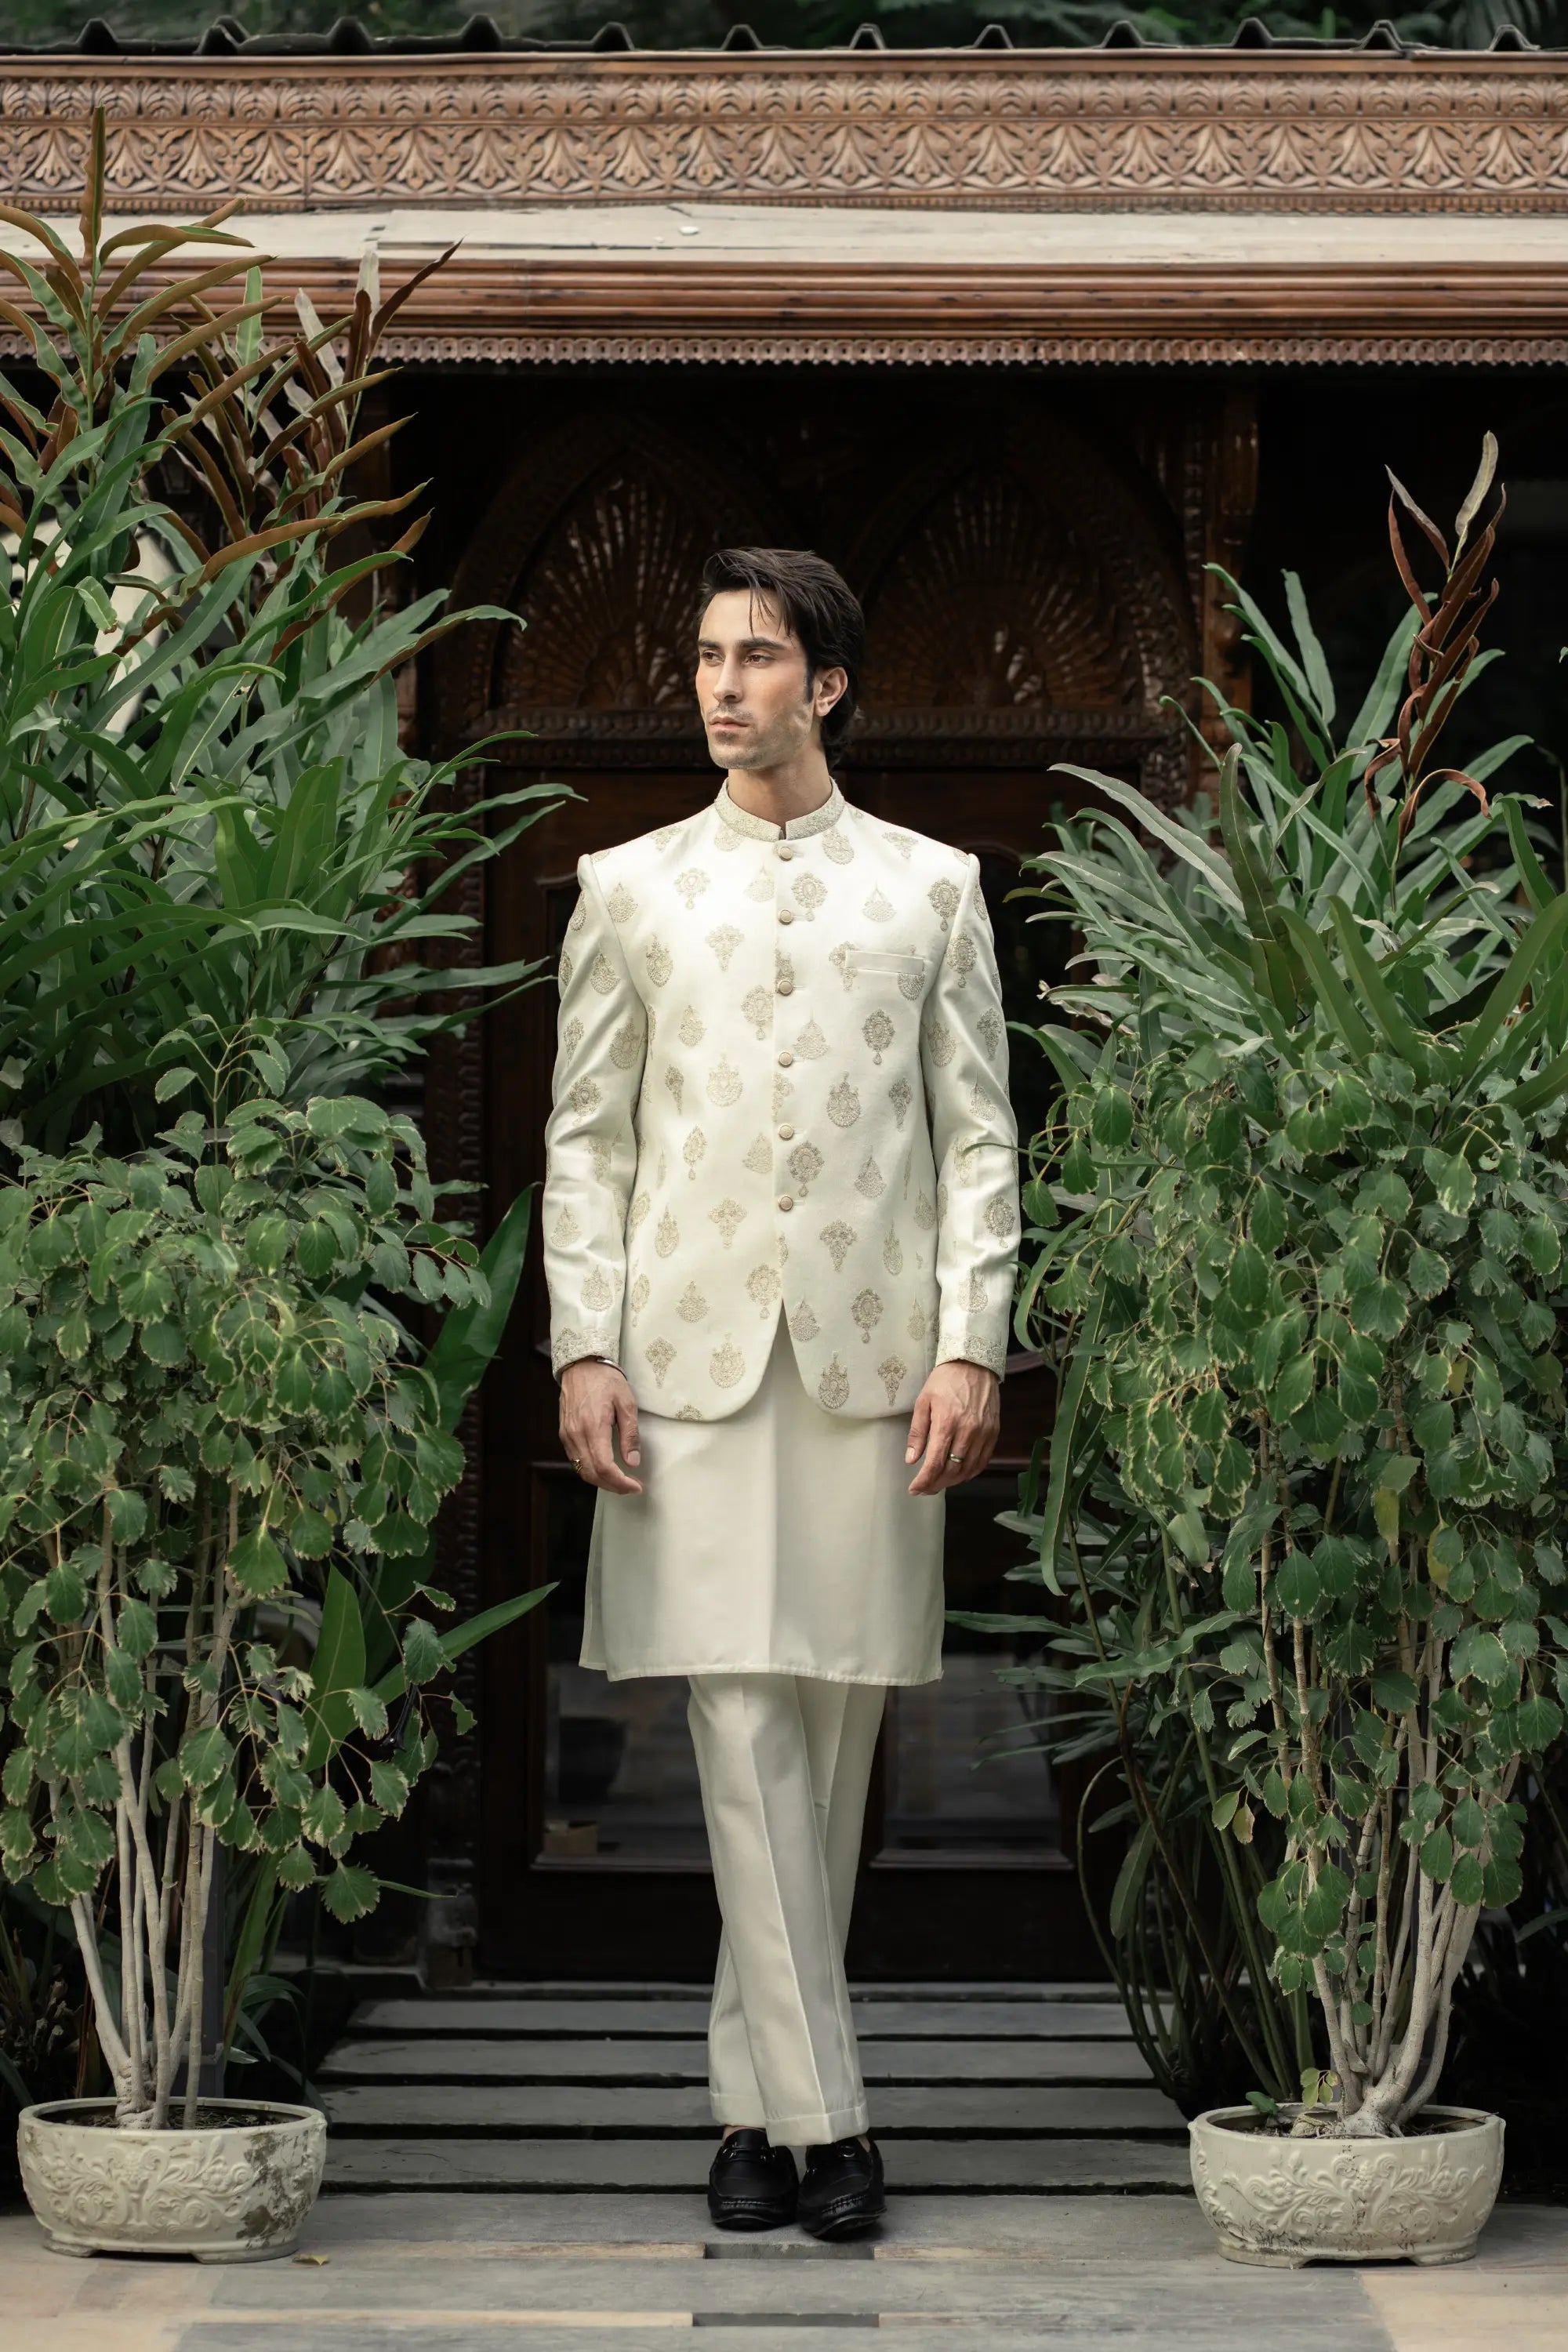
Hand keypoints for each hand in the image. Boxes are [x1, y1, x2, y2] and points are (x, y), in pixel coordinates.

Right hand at [559, 1359, 642, 1493]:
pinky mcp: (564, 1434)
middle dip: (613, 1486)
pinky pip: (575, 1460)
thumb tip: (633, 1461)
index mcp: (593, 1427)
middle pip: (592, 1474)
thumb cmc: (606, 1380)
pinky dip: (590, 1470)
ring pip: (582, 1470)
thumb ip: (630, 1434)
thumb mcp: (627, 1403)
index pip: (605, 1467)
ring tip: (619, 1481)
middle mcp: (576, 1435)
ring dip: (601, 1481)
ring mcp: (567, 1435)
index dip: (621, 1483)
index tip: (636, 1486)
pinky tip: (603, 1468)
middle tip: (630, 1487)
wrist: (581, 1365)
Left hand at [905, 1360, 999, 1495]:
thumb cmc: (944, 1381)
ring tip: (939, 1483)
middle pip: (952, 1470)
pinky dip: (970, 1473)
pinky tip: (959, 1474)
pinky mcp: (994, 1432)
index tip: (914, 1489)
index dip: (924, 1481)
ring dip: (953, 1482)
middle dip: (936, 1484)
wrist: (974, 1364)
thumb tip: (911, 1459)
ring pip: (969, 1470)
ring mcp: (984, 1433)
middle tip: (925, 1489)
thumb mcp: (923, 1401)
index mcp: (947, 1423)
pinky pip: (983, 1461)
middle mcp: (968, 1431)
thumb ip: (917, 1432)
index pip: (935, 1463)